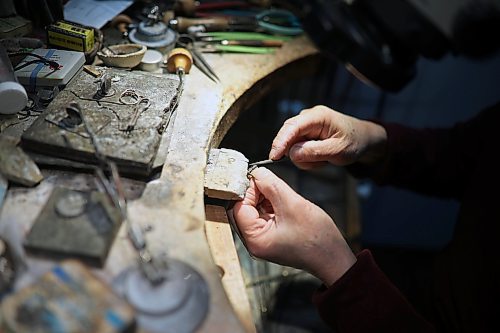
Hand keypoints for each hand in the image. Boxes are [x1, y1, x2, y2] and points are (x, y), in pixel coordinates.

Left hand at [232, 167, 355, 285]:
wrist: (334, 258)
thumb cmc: (317, 239)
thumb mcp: (292, 204)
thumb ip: (271, 186)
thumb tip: (257, 173)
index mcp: (255, 239)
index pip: (239, 208)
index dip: (248, 190)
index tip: (260, 178)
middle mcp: (255, 242)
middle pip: (245, 209)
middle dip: (256, 193)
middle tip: (271, 183)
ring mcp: (263, 240)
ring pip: (255, 211)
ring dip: (265, 198)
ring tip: (282, 195)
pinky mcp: (272, 237)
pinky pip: (265, 216)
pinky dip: (272, 205)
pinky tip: (284, 202)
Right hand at [269, 105, 386, 169]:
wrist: (363, 139)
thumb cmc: (354, 142)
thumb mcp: (338, 151)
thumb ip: (314, 152)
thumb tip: (292, 153)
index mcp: (318, 116)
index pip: (292, 127)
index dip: (280, 142)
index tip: (274, 157)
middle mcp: (308, 117)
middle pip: (288, 136)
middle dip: (298, 153)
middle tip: (317, 162)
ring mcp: (305, 126)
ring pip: (292, 146)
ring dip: (305, 158)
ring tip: (324, 159)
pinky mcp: (304, 134)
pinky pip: (296, 149)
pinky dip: (307, 158)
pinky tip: (320, 157)